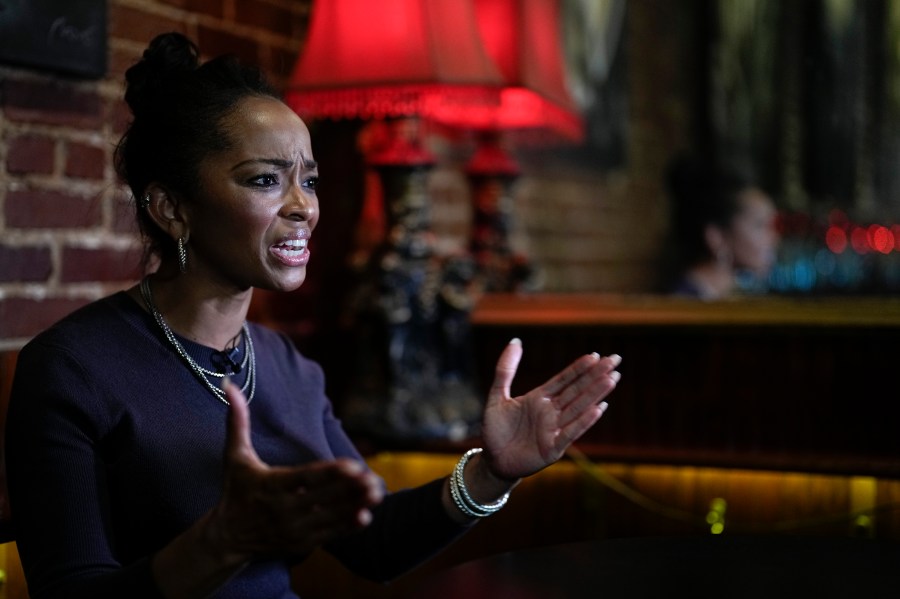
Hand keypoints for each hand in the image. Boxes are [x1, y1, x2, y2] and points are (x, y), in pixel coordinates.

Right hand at [209, 380, 383, 559]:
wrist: (227, 538)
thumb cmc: (235, 490)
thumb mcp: (234, 456)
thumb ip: (237, 421)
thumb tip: (230, 384)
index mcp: (271, 485)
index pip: (304, 478)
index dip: (329, 474)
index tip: (352, 465)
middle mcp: (283, 510)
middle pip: (322, 499)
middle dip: (349, 490)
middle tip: (373, 479)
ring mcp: (293, 529)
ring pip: (330, 517)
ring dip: (355, 506)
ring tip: (378, 493)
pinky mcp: (301, 543)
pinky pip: (329, 535)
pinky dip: (347, 527)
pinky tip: (366, 516)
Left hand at [480, 339, 620, 480]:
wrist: (492, 461)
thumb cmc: (495, 430)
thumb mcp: (496, 396)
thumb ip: (505, 370)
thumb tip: (515, 340)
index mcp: (540, 398)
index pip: (564, 380)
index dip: (579, 368)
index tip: (596, 354)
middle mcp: (551, 412)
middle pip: (577, 390)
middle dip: (596, 375)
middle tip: (616, 360)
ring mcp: (554, 430)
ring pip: (578, 408)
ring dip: (596, 394)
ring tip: (612, 379)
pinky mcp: (552, 448)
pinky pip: (570, 433)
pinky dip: (584, 421)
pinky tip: (599, 408)